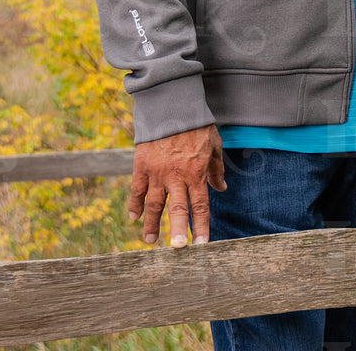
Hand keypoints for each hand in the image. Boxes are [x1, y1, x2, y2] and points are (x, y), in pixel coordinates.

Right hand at [128, 125, 225, 246]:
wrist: (172, 106)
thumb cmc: (197, 126)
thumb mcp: (214, 145)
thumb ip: (216, 169)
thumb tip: (221, 188)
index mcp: (196, 173)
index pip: (200, 206)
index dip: (200, 227)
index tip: (201, 245)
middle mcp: (177, 176)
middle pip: (177, 209)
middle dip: (177, 231)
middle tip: (176, 249)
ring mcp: (157, 172)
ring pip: (154, 204)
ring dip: (152, 224)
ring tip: (150, 241)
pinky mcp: (142, 165)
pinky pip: (136, 189)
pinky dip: (134, 204)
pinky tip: (133, 217)